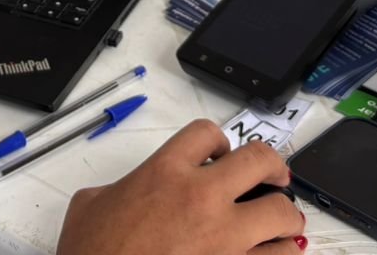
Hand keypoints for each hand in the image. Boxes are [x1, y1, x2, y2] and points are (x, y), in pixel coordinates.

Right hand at [58, 121, 304, 254]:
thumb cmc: (92, 254)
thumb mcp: (91, 204)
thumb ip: (120, 187)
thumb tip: (126, 192)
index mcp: (164, 173)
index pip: (207, 134)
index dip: (218, 140)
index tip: (220, 153)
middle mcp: (200, 198)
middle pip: (258, 161)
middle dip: (272, 165)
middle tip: (275, 175)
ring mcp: (223, 238)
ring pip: (280, 213)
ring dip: (285, 216)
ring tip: (283, 222)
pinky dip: (281, 254)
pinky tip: (277, 254)